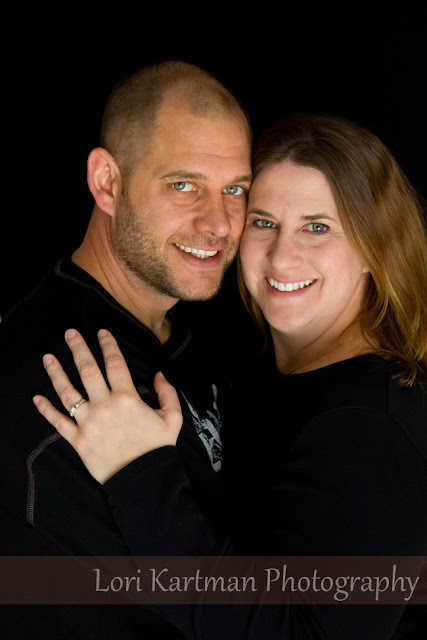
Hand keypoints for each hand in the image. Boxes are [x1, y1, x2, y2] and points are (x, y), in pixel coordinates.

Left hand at [33, 329, 182, 483]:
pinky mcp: (78, 440)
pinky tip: (36, 398)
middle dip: (78, 349)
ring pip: (68, 392)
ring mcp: (88, 423)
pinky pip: (58, 422)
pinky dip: (45, 410)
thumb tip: (159, 374)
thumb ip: (167, 393)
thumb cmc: (158, 448)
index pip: (115, 363)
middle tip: (70, 333)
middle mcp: (104, 406)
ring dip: (56, 372)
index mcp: (127, 398)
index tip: (101, 331)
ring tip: (48, 357)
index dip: (108, 345)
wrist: (144, 480)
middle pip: (87, 370)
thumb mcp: (173, 418)